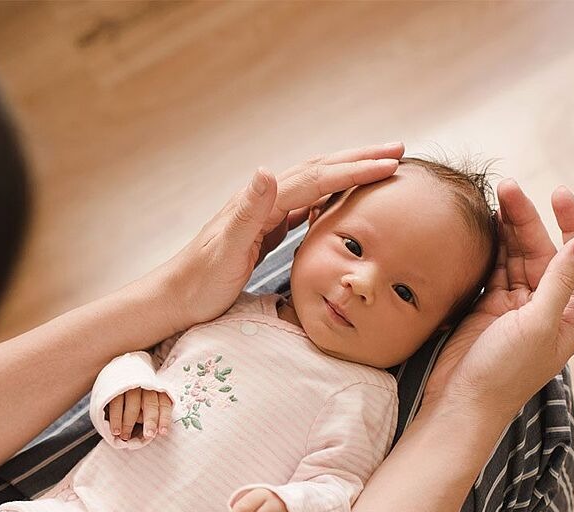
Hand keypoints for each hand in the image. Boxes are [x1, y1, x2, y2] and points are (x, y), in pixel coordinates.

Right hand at [104, 388, 173, 440]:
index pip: (164, 404)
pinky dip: (116, 419)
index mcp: (157, 391)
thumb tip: (154, 433)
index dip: (164, 419)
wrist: (118, 373)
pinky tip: (116, 430)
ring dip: (129, 423)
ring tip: (125, 436)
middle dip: (150, 421)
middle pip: (150, 404)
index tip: (163, 432)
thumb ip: (151, 415)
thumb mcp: (147, 403)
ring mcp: (130, 386)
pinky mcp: (114, 387)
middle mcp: (145, 387)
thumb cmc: (137, 398)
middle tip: (148, 435)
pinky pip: (116, 404)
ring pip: (132, 405)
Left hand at [155, 143, 405, 332]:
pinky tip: (338, 200)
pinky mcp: (262, 231)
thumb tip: (267, 170)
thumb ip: (247, 211)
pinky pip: (304, 205)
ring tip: (378, 166)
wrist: (174, 299)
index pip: (316, 178)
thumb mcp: (225, 250)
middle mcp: (261, 200)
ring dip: (347, 172)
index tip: (392, 163)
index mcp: (259, 203)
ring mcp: (262, 214)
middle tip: (399, 150)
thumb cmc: (199, 283)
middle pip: (319, 170)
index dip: (355, 169)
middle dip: (359, 158)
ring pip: (314, 184)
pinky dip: (328, 195)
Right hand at [425, 181, 573, 418]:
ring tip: (494, 196)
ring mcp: (516, 308)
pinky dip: (490, 246)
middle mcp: (547, 308)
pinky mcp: (487, 309)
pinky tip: (483, 224)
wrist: (460, 403)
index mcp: (571, 315)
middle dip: (528, 219)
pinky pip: (494, 268)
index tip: (557, 194)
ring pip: (516, 256)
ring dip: (508, 227)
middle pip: (544, 250)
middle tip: (507, 187)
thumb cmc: (504, 373)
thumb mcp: (539, 325)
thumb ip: (560, 282)